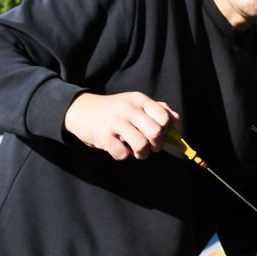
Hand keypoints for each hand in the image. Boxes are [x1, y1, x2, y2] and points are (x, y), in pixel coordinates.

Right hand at [63, 92, 179, 160]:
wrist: (80, 110)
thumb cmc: (114, 109)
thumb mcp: (134, 103)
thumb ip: (157, 108)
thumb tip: (176, 119)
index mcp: (139, 100)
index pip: (163, 117)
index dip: (165, 130)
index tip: (159, 134)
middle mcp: (128, 109)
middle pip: (155, 132)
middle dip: (157, 145)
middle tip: (150, 146)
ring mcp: (115, 122)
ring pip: (141, 145)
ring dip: (142, 153)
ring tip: (137, 151)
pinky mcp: (103, 136)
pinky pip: (122, 154)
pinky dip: (124, 155)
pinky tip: (120, 148)